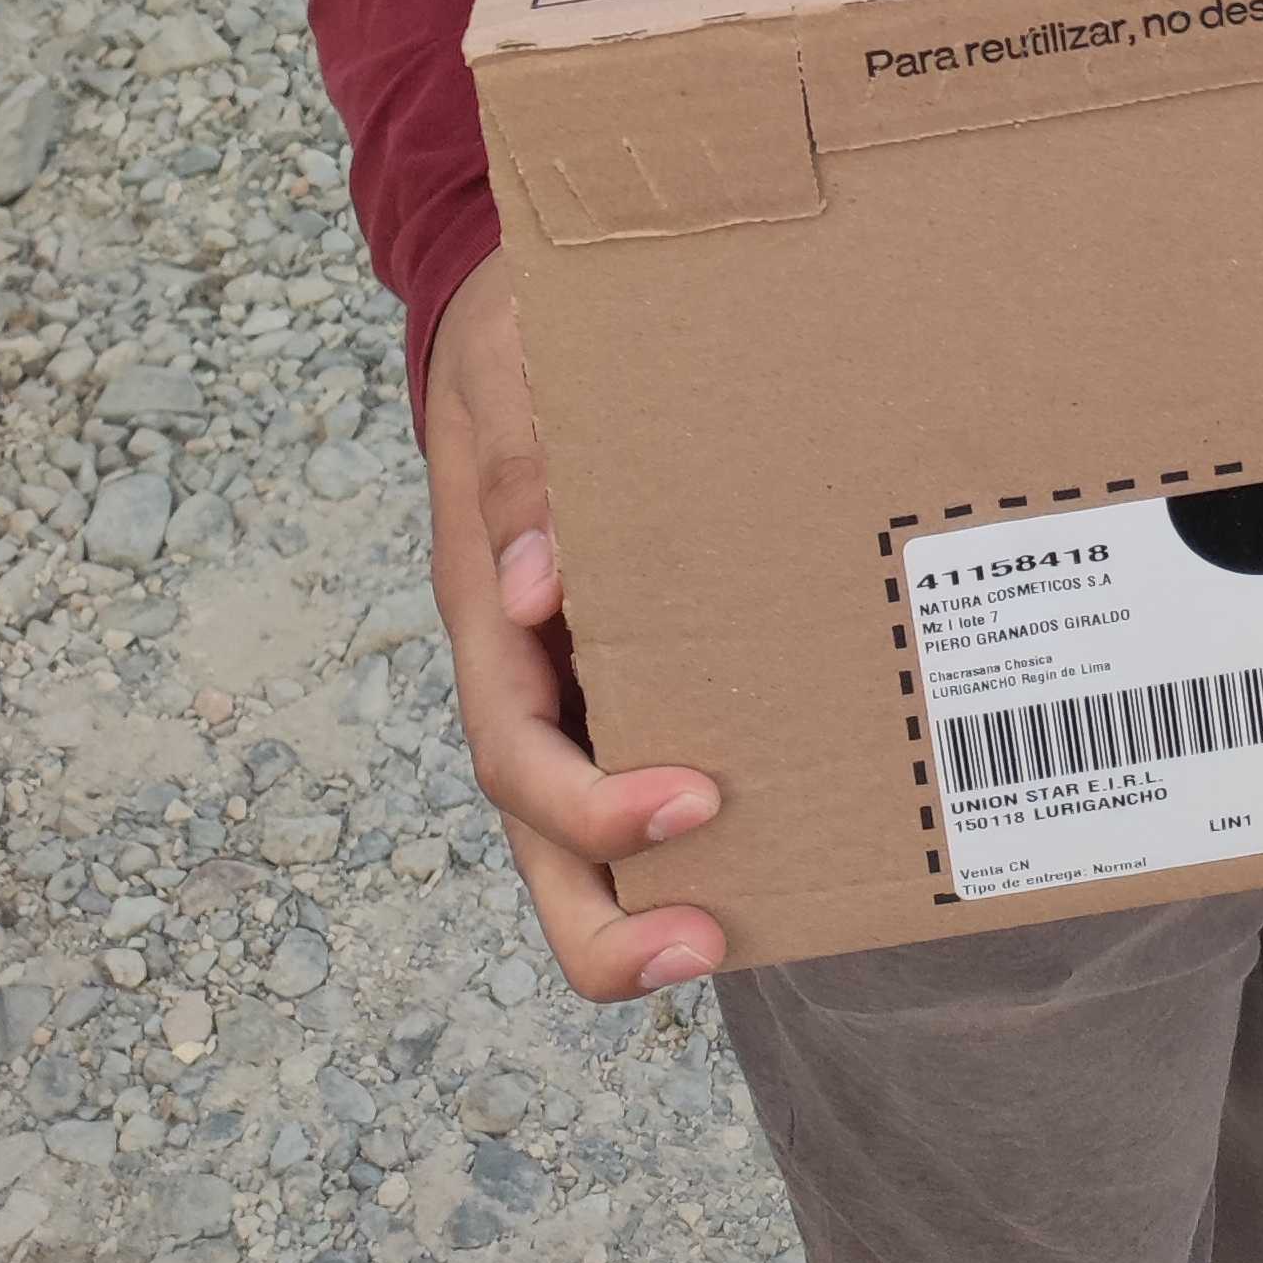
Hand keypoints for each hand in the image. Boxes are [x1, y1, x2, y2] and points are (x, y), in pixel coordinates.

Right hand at [422, 248, 725, 997]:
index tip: (694, 802)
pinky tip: (775, 833)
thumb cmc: (515, 341)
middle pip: (540, 838)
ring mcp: (568, 675)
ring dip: (643, 898)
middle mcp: (525, 669)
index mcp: (487, 617)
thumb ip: (518, 462)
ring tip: (738, 934)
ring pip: (582, 828)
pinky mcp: (623, 657)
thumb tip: (533, 589)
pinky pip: (638, 755)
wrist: (512, 313)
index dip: (592, 807)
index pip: (517, 755)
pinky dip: (683, 821)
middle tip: (703, 949)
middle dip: (605, 922)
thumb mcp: (510, 373)